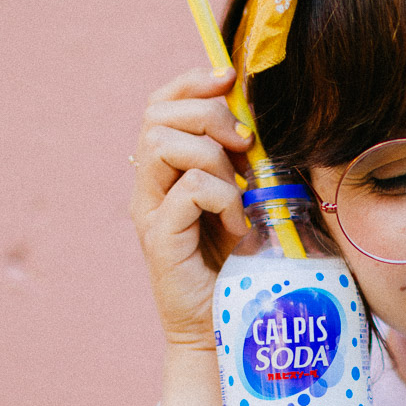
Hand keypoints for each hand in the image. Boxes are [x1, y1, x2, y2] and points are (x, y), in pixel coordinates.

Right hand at [130, 66, 253, 348]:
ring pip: (165, 146)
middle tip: (245, 147)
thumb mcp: (245, 198)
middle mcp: (148, 187)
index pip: (160, 104)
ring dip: (215, 159)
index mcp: (165, 171)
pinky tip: (237, 224)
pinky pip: (189, 189)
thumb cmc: (237, 264)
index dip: (191, 83)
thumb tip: (256, 117)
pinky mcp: (160, 239)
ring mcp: (150, 212)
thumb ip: (242, 161)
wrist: (222, 326)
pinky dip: (223, 198)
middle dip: (209, 117)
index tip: (229, 79)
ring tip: (239, 193)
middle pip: (158, 116)